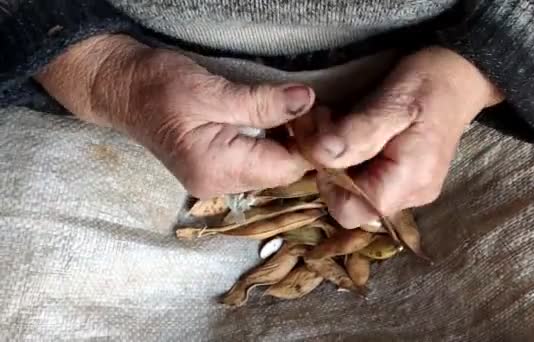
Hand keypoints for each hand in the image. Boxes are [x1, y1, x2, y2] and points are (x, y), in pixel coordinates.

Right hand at [36, 34, 314, 198]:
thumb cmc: (159, 87)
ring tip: (292, 112)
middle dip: (301, 143)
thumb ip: (262, 102)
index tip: (317, 112)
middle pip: (282, 173)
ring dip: (288, 142)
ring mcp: (217, 181)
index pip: (287, 168)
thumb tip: (307, 100)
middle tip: (309, 108)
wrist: (123, 90)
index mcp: (218, 169)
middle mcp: (219, 185)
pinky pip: (258, 163)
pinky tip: (276, 122)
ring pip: (273, 169)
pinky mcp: (217, 171)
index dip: (309, 142)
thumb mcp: (213, 90)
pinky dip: (273, 143)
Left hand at [295, 47, 503, 227]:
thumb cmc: (429, 82)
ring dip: (338, 158)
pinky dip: (352, 158)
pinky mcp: (404, 180)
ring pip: (355, 191)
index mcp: (408, 181)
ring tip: (340, 121)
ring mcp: (408, 191)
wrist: (460, 74)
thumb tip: (320, 155)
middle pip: (349, 202)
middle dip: (329, 164)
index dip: (326, 179)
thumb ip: (357, 132)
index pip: (348, 210)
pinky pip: (366, 180)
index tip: (325, 139)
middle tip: (327, 121)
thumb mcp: (392, 100)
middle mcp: (409, 196)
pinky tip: (355, 131)